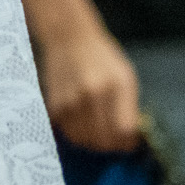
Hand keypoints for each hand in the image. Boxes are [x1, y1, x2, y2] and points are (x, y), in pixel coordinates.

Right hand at [40, 28, 142, 152]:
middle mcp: (92, 94)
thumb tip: (130, 138)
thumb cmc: (102, 58)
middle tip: (114, 141)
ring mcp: (70, 99)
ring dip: (93, 144)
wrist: (68, 38)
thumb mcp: (125, 77)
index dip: (128, 142)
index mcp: (116, 86)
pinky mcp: (54, 103)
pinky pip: (67, 132)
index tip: (129, 141)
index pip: (124, 130)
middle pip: (103, 139)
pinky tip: (82, 126)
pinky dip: (76, 135)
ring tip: (98, 134)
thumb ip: (130, 107)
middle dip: (112, 146)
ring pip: (84, 140)